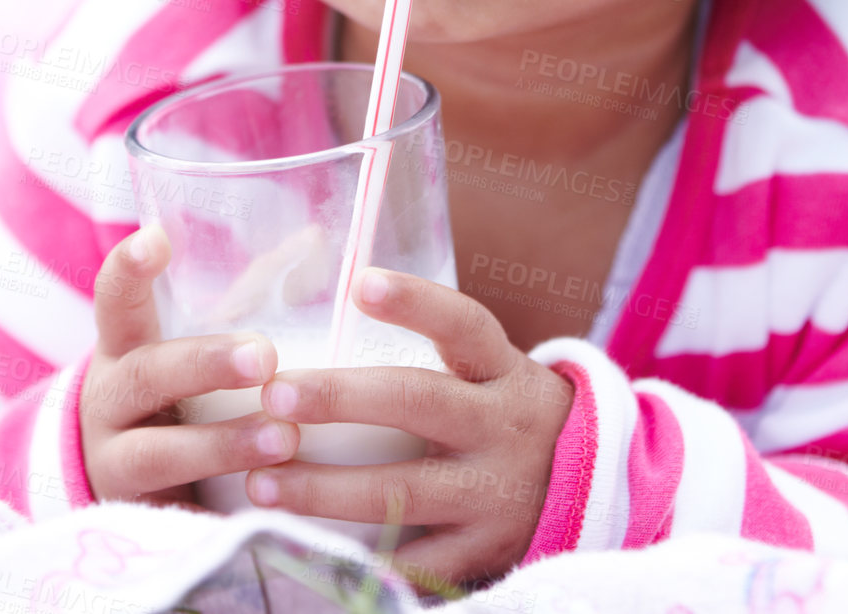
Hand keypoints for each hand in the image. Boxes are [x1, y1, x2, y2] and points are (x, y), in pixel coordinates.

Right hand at [81, 224, 300, 503]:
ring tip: (285, 438)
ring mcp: (116, 465)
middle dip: (205, 365)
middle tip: (265, 357)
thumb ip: (246, 293)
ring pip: (159, 455)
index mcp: (123, 347)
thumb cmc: (175, 393)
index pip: (114, 299)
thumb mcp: (190, 342)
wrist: (120, 485)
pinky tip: (263, 514)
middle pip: (146, 376)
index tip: (157, 238)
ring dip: (223, 445)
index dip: (129, 268)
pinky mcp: (138, 522)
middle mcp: (110, 402)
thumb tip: (315, 238)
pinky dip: (216, 520)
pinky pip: (174, 523)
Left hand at [241, 267, 574, 589]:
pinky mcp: (484, 552)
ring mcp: (494, 492)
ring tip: (261, 481)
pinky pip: (416, 563)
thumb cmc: (501, 411)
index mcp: (501, 369)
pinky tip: (306, 552)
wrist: (586, 487)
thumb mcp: (487, 369)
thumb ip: (429, 341)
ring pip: (403, 491)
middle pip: (418, 402)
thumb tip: (338, 285)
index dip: (414, 301)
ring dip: (325, 489)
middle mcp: (501, 425)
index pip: (462, 323)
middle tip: (275, 393)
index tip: (359, 283)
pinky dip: (363, 563)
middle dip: (341, 399)